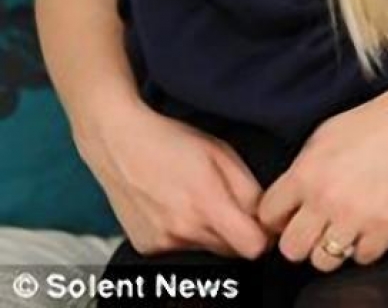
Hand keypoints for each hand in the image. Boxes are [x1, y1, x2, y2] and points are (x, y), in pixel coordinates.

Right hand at [75, 96, 269, 257]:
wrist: (118, 142)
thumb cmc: (170, 140)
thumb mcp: (220, 152)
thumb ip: (248, 188)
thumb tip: (265, 215)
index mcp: (207, 204)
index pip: (253, 247)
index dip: (263, 235)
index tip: (261, 222)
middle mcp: (185, 230)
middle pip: (232, 251)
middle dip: (238, 232)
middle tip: (226, 202)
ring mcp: (163, 242)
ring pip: (207, 249)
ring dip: (210, 231)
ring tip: (194, 198)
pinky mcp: (147, 247)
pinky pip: (180, 249)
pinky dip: (184, 233)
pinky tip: (173, 206)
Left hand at [259, 77, 387, 270]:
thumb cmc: (374, 122)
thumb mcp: (325, 134)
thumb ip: (302, 168)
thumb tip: (288, 197)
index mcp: (306, 172)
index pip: (268, 215)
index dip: (277, 217)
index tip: (288, 215)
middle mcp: (326, 198)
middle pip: (291, 249)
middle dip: (300, 239)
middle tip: (314, 228)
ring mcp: (356, 216)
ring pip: (324, 261)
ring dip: (331, 247)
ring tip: (343, 227)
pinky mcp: (386, 228)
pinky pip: (362, 258)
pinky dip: (364, 246)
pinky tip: (369, 225)